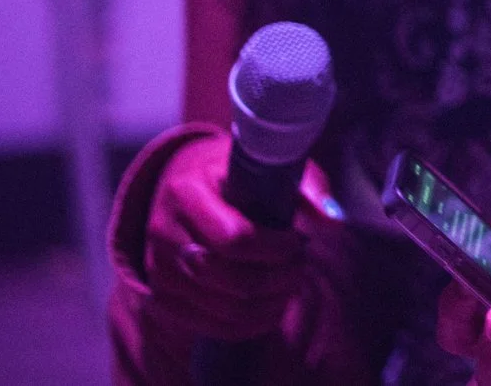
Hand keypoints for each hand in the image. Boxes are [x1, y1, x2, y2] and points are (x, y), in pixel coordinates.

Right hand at [142, 130, 320, 340]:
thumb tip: (333, 219)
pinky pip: (208, 326)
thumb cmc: (236, 175)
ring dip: (269, 304)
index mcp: (186, 192)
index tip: (298, 241)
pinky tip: (271, 308)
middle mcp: (163, 232)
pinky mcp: (160, 296)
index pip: (234, 238)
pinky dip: (248, 324)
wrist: (184, 188)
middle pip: (230, 279)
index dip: (276, 249)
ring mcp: (157, 269)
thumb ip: (305, 186)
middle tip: (301, 266)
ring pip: (223, 308)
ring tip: (291, 284)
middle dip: (278, 278)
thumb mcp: (268, 164)